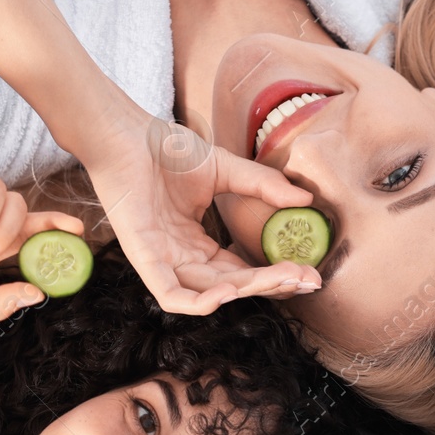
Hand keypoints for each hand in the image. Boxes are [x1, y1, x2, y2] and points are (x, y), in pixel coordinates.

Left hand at [83, 122, 321, 314]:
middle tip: (306, 279)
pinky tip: (230, 292)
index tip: (309, 271)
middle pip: (232, 286)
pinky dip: (200, 303)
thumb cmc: (164, 149)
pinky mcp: (143, 257)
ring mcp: (161, 261)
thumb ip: (262, 187)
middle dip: (271, 285)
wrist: (125, 132)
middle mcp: (181, 259)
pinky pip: (171, 295)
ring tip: (282, 279)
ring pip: (208, 294)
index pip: (241, 272)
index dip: (275, 276)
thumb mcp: (225, 170)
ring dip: (247, 291)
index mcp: (198, 244)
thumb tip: (305, 200)